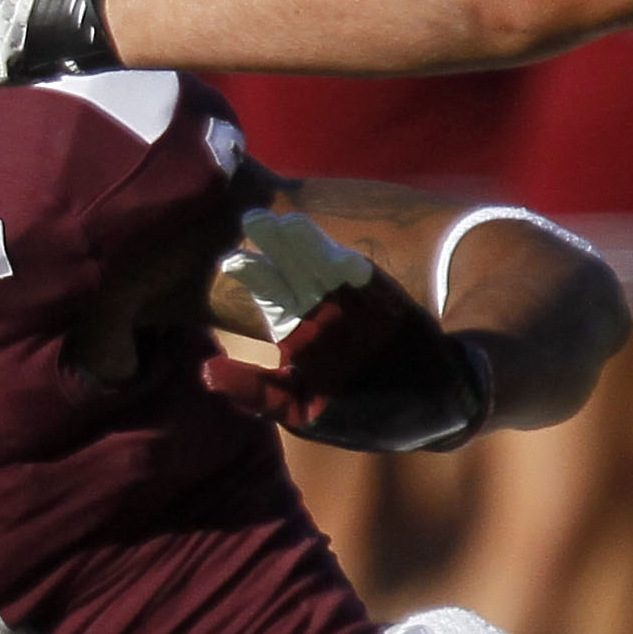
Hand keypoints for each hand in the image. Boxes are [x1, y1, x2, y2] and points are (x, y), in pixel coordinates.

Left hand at [200, 210, 493, 451]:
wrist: (428, 411)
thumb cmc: (359, 414)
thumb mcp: (299, 411)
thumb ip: (254, 392)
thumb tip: (204, 372)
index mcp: (296, 331)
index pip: (268, 295)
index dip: (253, 273)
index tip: (231, 258)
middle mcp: (321, 308)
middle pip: (293, 269)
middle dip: (276, 245)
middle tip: (254, 219)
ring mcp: (354, 301)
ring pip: (326, 265)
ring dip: (311, 244)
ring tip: (290, 224)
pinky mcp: (386, 301)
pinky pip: (368, 281)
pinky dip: (354, 270)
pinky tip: (339, 260)